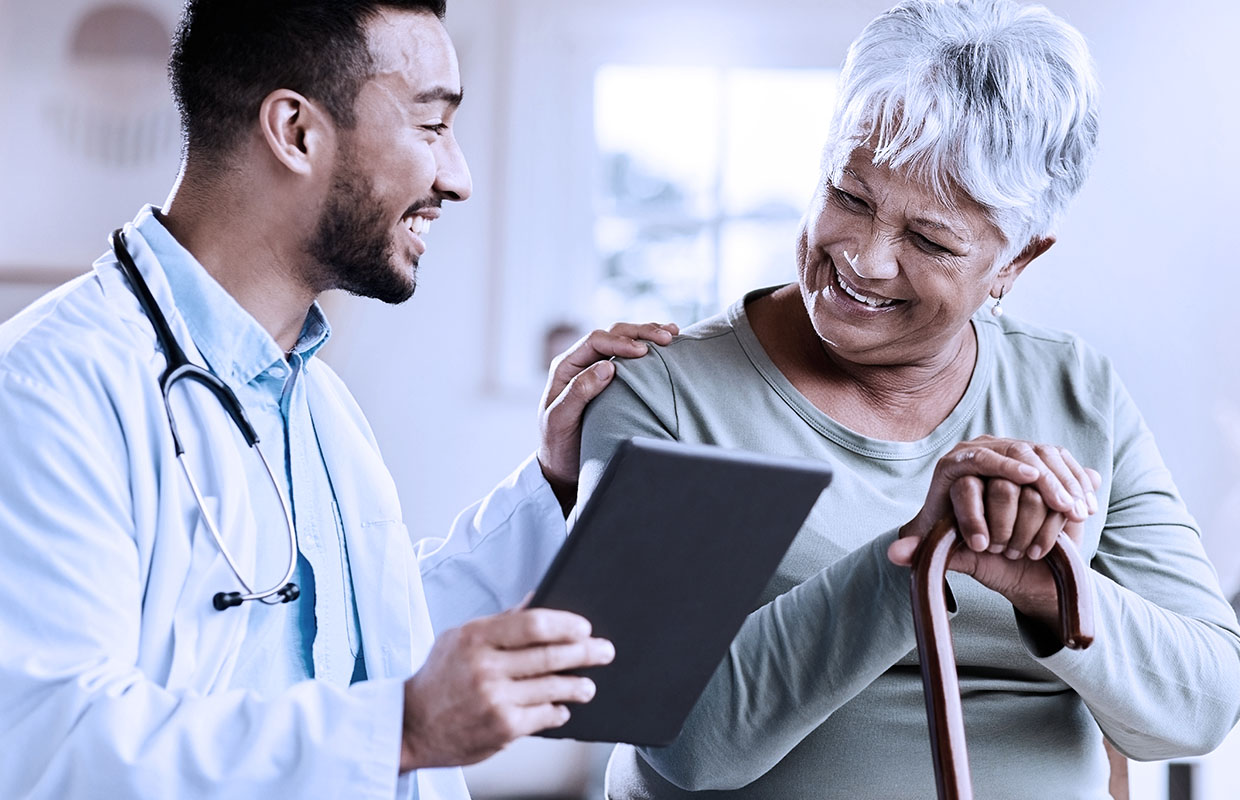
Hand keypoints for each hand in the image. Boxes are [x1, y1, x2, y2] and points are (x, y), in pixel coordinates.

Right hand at [399, 607, 614, 771]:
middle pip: (550, 654)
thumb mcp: (459, 639)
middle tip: (604, 650)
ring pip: (553, 687)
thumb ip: (500, 622)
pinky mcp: (503, 728)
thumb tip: (536, 600)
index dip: (565, 624)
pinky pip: (543, 716)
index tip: (584, 627)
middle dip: (586, 652)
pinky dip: (557, 711)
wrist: (410, 725)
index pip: (533, 624)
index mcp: (476, 637)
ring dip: (578, 685)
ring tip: (588, 685)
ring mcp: (495, 699)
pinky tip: (562, 709)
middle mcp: (486, 667)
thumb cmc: (439, 678)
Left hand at [537, 322, 678, 513]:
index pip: (595, 341)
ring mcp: (596, 369)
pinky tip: (666, 347)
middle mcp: (581, 363)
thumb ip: (579, 391)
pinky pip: (629, 358)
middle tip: (667, 337)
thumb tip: (608, 366)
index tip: (643, 351)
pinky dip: (648, 348)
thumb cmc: (558, 445)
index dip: (620, 342)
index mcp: (565, 367)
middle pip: (612, 334)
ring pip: (623, 341)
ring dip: (647, 335)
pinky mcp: (610, 380)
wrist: (561, 465)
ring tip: (672, 334)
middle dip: (640, 333)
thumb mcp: (561, 420)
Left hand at [898, 436, 1094, 554]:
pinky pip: (1062, 461)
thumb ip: (921, 551)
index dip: (1002, 468)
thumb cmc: (965, 546)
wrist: (996, 543)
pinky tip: (1085, 506)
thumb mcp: (944, 550)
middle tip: (1060, 504)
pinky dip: (1077, 481)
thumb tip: (895, 555)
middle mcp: (982, 449)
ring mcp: (1014, 450)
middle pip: (1015, 452)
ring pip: (1043, 454)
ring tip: (1075, 510)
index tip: (1026, 480)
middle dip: (1042, 479)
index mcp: (953, 466)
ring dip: (1063, 483)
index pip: (976, 459)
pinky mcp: (1041, 458)